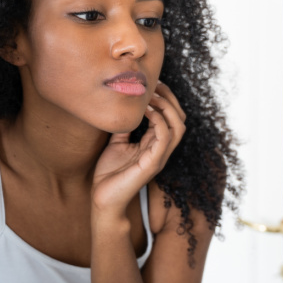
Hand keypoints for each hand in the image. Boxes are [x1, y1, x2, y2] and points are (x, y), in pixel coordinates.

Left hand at [91, 82, 185, 219]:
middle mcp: (161, 150)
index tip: (152, 83)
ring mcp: (159, 157)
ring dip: (167, 107)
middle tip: (155, 84)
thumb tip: (122, 109)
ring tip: (151, 96)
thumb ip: (124, 128)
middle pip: (180, 118)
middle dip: (170, 98)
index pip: (171, 117)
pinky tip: (146, 111)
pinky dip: (158, 120)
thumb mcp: (116, 143)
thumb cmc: (109, 174)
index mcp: (155, 144)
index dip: (165, 98)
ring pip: (178, 126)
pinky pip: (164, 137)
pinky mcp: (152, 164)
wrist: (102, 198)